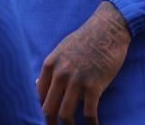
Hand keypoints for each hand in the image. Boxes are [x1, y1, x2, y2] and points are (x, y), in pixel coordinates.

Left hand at [36, 0, 130, 124]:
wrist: (108, 29)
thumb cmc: (85, 40)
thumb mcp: (61, 50)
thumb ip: (50, 69)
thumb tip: (37, 85)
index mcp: (50, 64)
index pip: (36, 96)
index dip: (38, 111)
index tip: (43, 119)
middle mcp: (60, 73)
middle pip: (47, 109)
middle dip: (48, 124)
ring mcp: (77, 80)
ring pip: (65, 115)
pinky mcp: (94, 85)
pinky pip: (89, 113)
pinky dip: (91, 124)